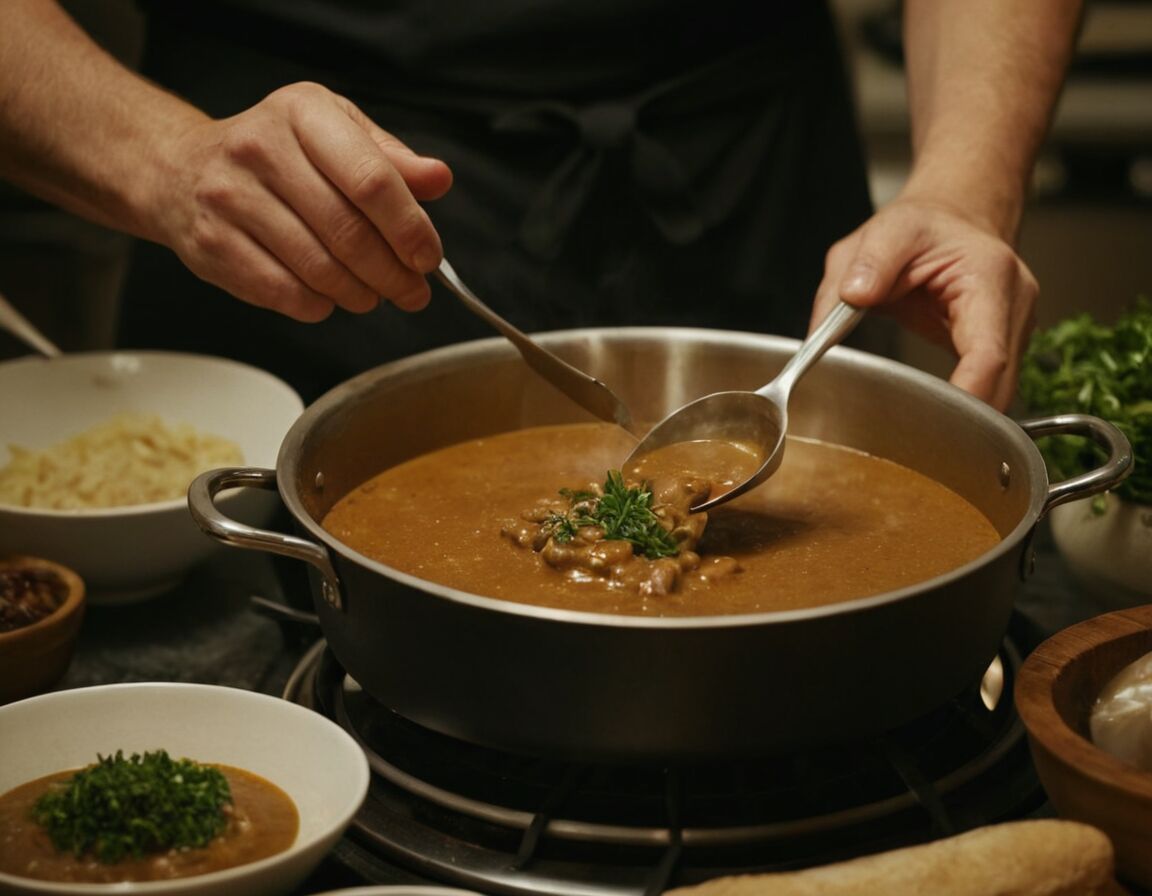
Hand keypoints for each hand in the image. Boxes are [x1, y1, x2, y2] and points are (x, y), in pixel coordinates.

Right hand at [147, 82, 452, 321]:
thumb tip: (438, 179)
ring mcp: (230, 198)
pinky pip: (284, 293)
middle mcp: (260, 149)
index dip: (409, 227)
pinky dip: (319, 305)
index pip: (371, 179)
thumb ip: (390, 159)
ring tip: (373, 295)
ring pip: (319, 269)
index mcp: (302, 113)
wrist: (180, 168)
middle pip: (348, 232)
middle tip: (413, 291)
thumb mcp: (335, 131)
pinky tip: (329, 297)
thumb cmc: (275, 152)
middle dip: (392, 273)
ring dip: (359, 293)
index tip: (428, 256)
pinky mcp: (213, 244)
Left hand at [811, 197, 1037, 410]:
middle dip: (963, 417)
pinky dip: (963, 403)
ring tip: (918, 420)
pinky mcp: (1004, 345)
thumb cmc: (923, 228)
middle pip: (1001, 384)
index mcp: (989, 276)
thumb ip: (865, 263)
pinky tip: (933, 408)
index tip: (933, 421)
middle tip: (912, 436)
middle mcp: (1014, 305)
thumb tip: (853, 295)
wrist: (951, 219)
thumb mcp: (885, 232)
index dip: (966, 396)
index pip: (989, 354)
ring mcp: (1015, 329)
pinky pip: (989, 386)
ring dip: (964, 413)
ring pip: (1000, 392)